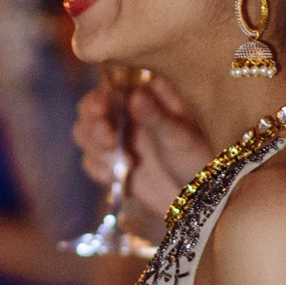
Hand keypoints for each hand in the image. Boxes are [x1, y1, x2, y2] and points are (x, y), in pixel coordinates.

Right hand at [72, 74, 210, 221]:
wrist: (201, 196)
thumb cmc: (200, 157)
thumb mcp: (180, 137)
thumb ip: (156, 117)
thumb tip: (135, 96)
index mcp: (144, 95)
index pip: (108, 88)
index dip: (98, 99)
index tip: (103, 111)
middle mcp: (126, 113)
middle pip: (88, 111)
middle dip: (94, 128)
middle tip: (110, 143)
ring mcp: (118, 137)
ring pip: (84, 135)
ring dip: (97, 151)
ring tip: (129, 164)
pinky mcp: (112, 161)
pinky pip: (90, 162)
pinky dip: (101, 171)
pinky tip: (124, 179)